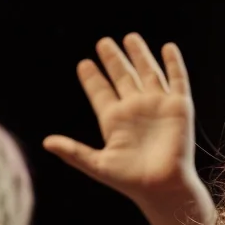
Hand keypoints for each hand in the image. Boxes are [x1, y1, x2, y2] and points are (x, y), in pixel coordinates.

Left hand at [44, 33, 196, 204]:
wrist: (162, 187)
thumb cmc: (130, 180)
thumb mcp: (97, 164)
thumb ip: (73, 151)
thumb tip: (46, 142)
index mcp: (114, 120)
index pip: (101, 92)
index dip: (93, 78)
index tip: (84, 64)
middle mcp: (135, 109)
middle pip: (122, 77)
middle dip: (113, 59)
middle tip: (103, 42)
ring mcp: (157, 105)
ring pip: (147, 73)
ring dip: (140, 55)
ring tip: (130, 37)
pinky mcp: (179, 107)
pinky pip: (177, 79)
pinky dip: (173, 63)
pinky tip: (167, 47)